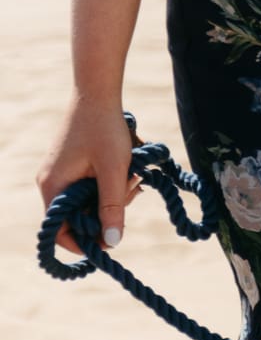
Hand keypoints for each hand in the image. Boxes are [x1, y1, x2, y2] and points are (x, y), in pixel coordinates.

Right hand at [38, 96, 137, 253]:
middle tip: (130, 191)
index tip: (114, 240)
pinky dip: (110, 189)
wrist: (97, 96)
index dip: (85, 243)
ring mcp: (60, 176)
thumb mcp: (114, 173)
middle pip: (78, 220)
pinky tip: (127, 175)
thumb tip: (112, 242)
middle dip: (108, 215)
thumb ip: (113, 208)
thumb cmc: (105, 131)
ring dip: (114, 200)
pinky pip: (90, 191)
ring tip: (131, 177)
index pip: (60, 232)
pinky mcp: (71, 169)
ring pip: (88, 205)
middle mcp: (51, 184)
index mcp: (53, 187)